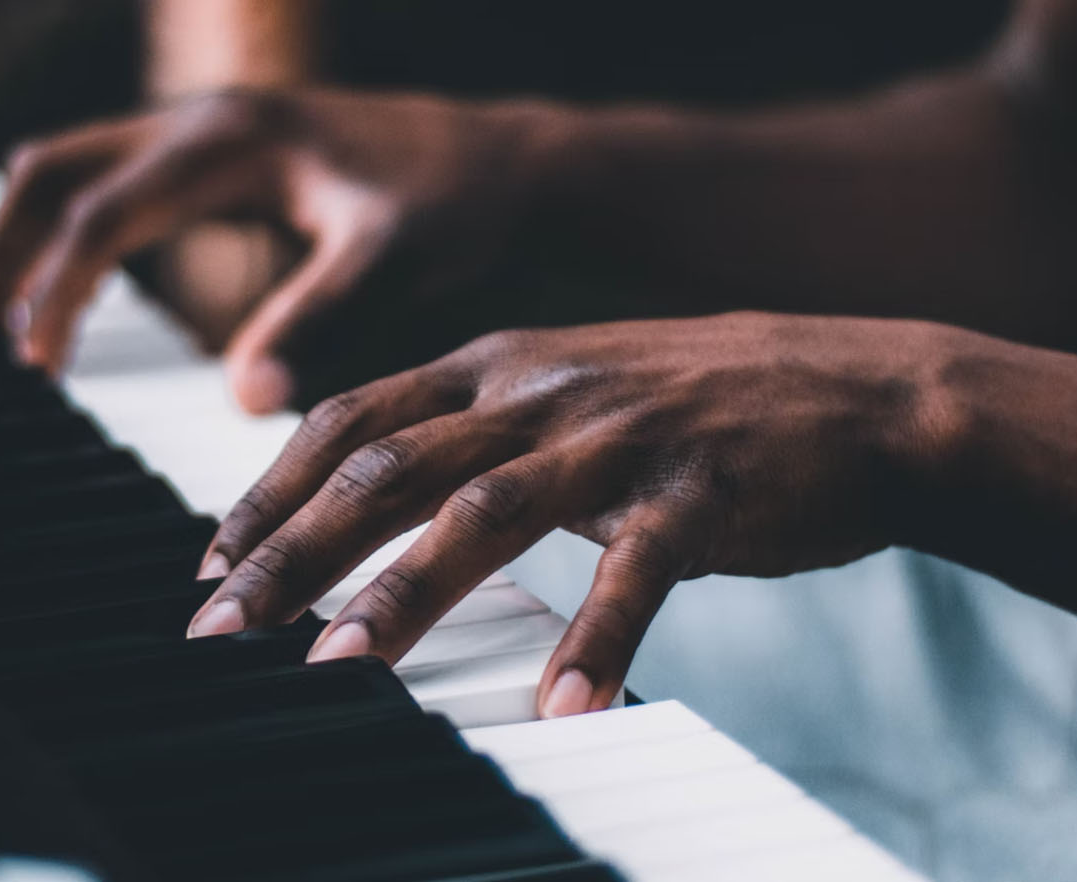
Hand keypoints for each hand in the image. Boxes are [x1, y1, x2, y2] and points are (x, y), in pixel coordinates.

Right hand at [0, 88, 562, 412]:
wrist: (506, 161)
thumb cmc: (457, 207)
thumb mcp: (392, 262)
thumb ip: (319, 321)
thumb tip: (244, 404)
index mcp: (230, 140)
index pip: (99, 215)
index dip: (54, 291)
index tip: (34, 369)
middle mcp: (204, 119)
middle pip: (53, 170)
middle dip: (2, 248)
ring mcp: (208, 128)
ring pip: (71, 165)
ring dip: (23, 234)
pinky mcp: (221, 152)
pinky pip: (113, 179)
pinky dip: (70, 229)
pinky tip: (67, 288)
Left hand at [187, 313, 954, 716]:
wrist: (861, 391)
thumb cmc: (700, 406)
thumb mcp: (571, 389)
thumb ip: (478, 430)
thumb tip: (379, 488)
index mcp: (500, 365)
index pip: (355, 417)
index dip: (275, 488)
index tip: (214, 560)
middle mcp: (542, 391)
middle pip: (389, 469)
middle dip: (293, 551)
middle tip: (220, 630)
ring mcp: (620, 437)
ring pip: (485, 514)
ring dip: (402, 597)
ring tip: (336, 672)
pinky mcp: (701, 493)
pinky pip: (634, 574)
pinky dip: (594, 643)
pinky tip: (561, 711)